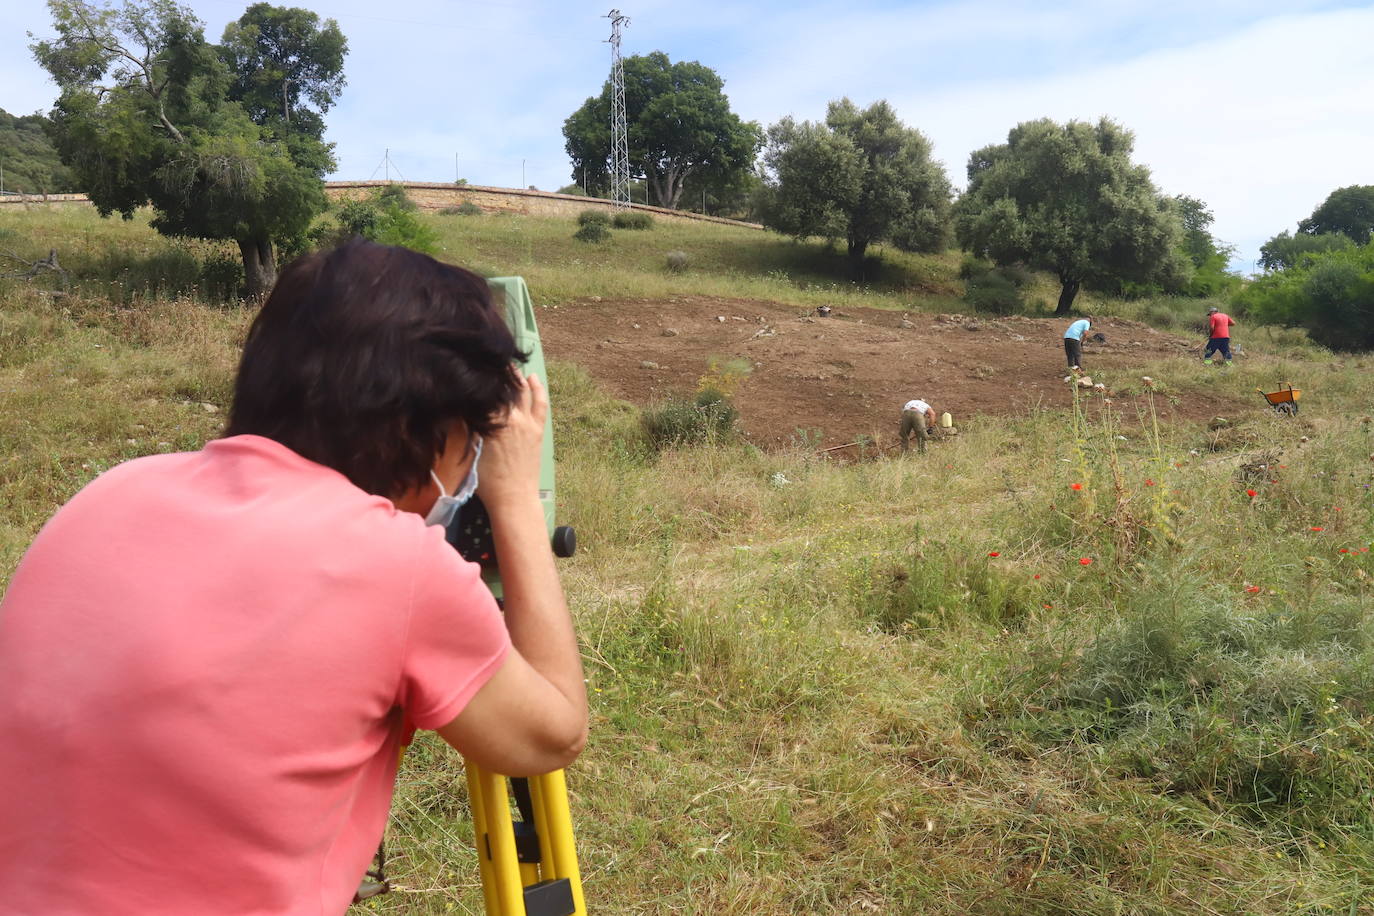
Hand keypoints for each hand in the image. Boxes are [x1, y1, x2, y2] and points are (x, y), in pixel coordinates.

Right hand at [477, 369, 546, 507]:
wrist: (513, 497)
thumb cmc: (487, 480)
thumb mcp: (470, 450)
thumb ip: (465, 427)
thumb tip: (458, 406)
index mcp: (493, 422)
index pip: (485, 391)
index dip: (477, 377)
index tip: (470, 365)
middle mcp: (512, 417)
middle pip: (503, 386)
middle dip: (495, 372)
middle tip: (485, 361)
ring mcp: (527, 422)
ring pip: (521, 391)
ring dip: (514, 376)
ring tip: (505, 364)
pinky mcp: (537, 429)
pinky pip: (540, 403)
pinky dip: (537, 389)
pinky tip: (532, 377)